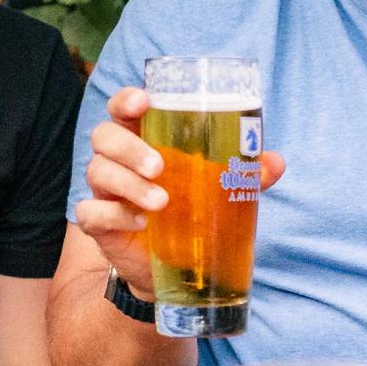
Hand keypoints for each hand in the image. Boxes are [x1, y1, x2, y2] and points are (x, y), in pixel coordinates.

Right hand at [73, 86, 284, 299]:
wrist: (179, 265)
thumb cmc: (194, 208)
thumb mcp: (221, 188)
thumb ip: (244, 172)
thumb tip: (274, 161)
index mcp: (143, 138)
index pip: (122, 108)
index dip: (126, 100)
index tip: (143, 102)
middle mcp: (118, 160)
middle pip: (104, 136)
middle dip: (128, 147)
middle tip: (159, 166)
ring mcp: (106, 192)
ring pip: (97, 172)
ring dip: (128, 184)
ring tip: (161, 202)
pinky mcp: (100, 224)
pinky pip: (92, 213)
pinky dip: (115, 215)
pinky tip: (141, 223)